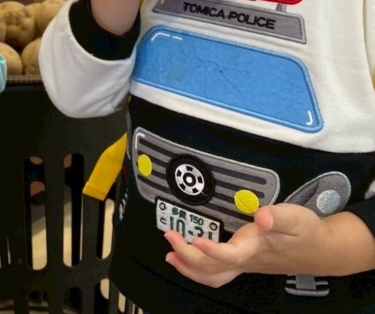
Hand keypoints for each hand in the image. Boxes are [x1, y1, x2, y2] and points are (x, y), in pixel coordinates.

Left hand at [164, 204, 331, 286]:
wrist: (322, 250)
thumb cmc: (307, 231)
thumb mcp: (296, 218)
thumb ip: (278, 216)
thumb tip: (261, 216)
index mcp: (256, 249)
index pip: (230, 255)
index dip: (213, 252)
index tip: (197, 240)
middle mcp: (246, 261)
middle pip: (213, 268)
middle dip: (188, 255)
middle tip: (170, 235)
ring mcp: (244, 265)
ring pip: (213, 275)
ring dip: (189, 267)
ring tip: (170, 255)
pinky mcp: (243, 263)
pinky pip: (217, 273)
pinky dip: (199, 269)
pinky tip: (186, 258)